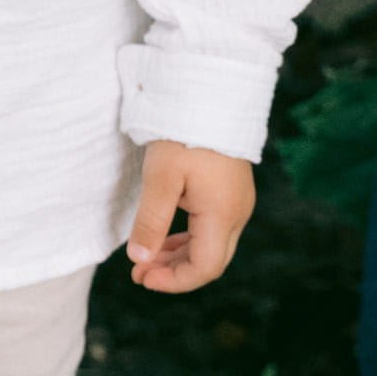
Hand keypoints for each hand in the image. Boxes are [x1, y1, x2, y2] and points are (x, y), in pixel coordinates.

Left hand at [126, 141, 254, 293]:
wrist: (211, 94)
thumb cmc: (184, 134)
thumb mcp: (161, 179)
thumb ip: (151, 222)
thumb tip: (138, 259)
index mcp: (223, 214)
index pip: (205, 268)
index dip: (173, 281)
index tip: (141, 278)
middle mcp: (238, 214)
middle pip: (210, 261)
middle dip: (173, 272)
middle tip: (138, 273)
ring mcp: (238, 203)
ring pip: (211, 245)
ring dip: (178, 256)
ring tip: (145, 258)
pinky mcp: (231, 192)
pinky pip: (212, 227)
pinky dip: (188, 238)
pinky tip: (164, 238)